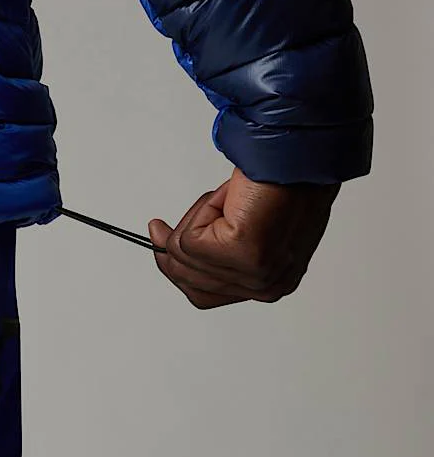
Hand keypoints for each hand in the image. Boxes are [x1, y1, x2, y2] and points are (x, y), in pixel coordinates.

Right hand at [148, 168, 338, 308]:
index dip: (179, 270)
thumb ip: (219, 246)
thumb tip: (176, 248)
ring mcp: (255, 274)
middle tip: (158, 228)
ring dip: (194, 221)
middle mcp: (265, 287)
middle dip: (172, 250)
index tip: (163, 246)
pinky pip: (189, 240)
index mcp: (269, 284)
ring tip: (223, 200)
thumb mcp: (244, 227)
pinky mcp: (242, 252)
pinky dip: (200, 212)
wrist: (300, 162)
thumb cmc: (284, 186)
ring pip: (184, 258)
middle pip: (191, 283)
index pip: (206, 294)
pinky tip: (227, 200)